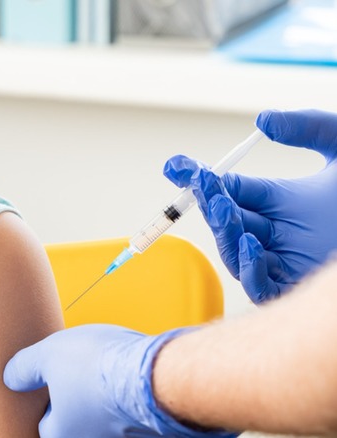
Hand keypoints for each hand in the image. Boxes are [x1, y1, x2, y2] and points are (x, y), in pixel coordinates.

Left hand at [3, 324, 237, 437]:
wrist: (154, 374)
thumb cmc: (97, 365)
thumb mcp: (47, 355)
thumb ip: (24, 368)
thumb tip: (9, 378)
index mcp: (63, 431)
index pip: (46, 426)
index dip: (48, 403)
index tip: (54, 384)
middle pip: (79, 425)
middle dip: (79, 405)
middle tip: (82, 379)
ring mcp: (126, 437)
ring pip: (109, 420)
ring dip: (107, 402)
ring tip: (109, 374)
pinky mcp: (152, 430)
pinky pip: (136, 417)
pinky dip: (133, 402)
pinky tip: (135, 379)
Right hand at [164, 109, 336, 303]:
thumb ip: (307, 126)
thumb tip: (263, 121)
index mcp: (282, 202)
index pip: (229, 191)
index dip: (199, 179)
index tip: (177, 166)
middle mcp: (279, 233)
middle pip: (227, 222)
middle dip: (210, 204)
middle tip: (207, 187)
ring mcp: (287, 262)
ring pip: (236, 254)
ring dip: (224, 233)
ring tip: (225, 210)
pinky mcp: (297, 288)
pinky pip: (261, 287)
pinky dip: (249, 268)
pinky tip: (248, 243)